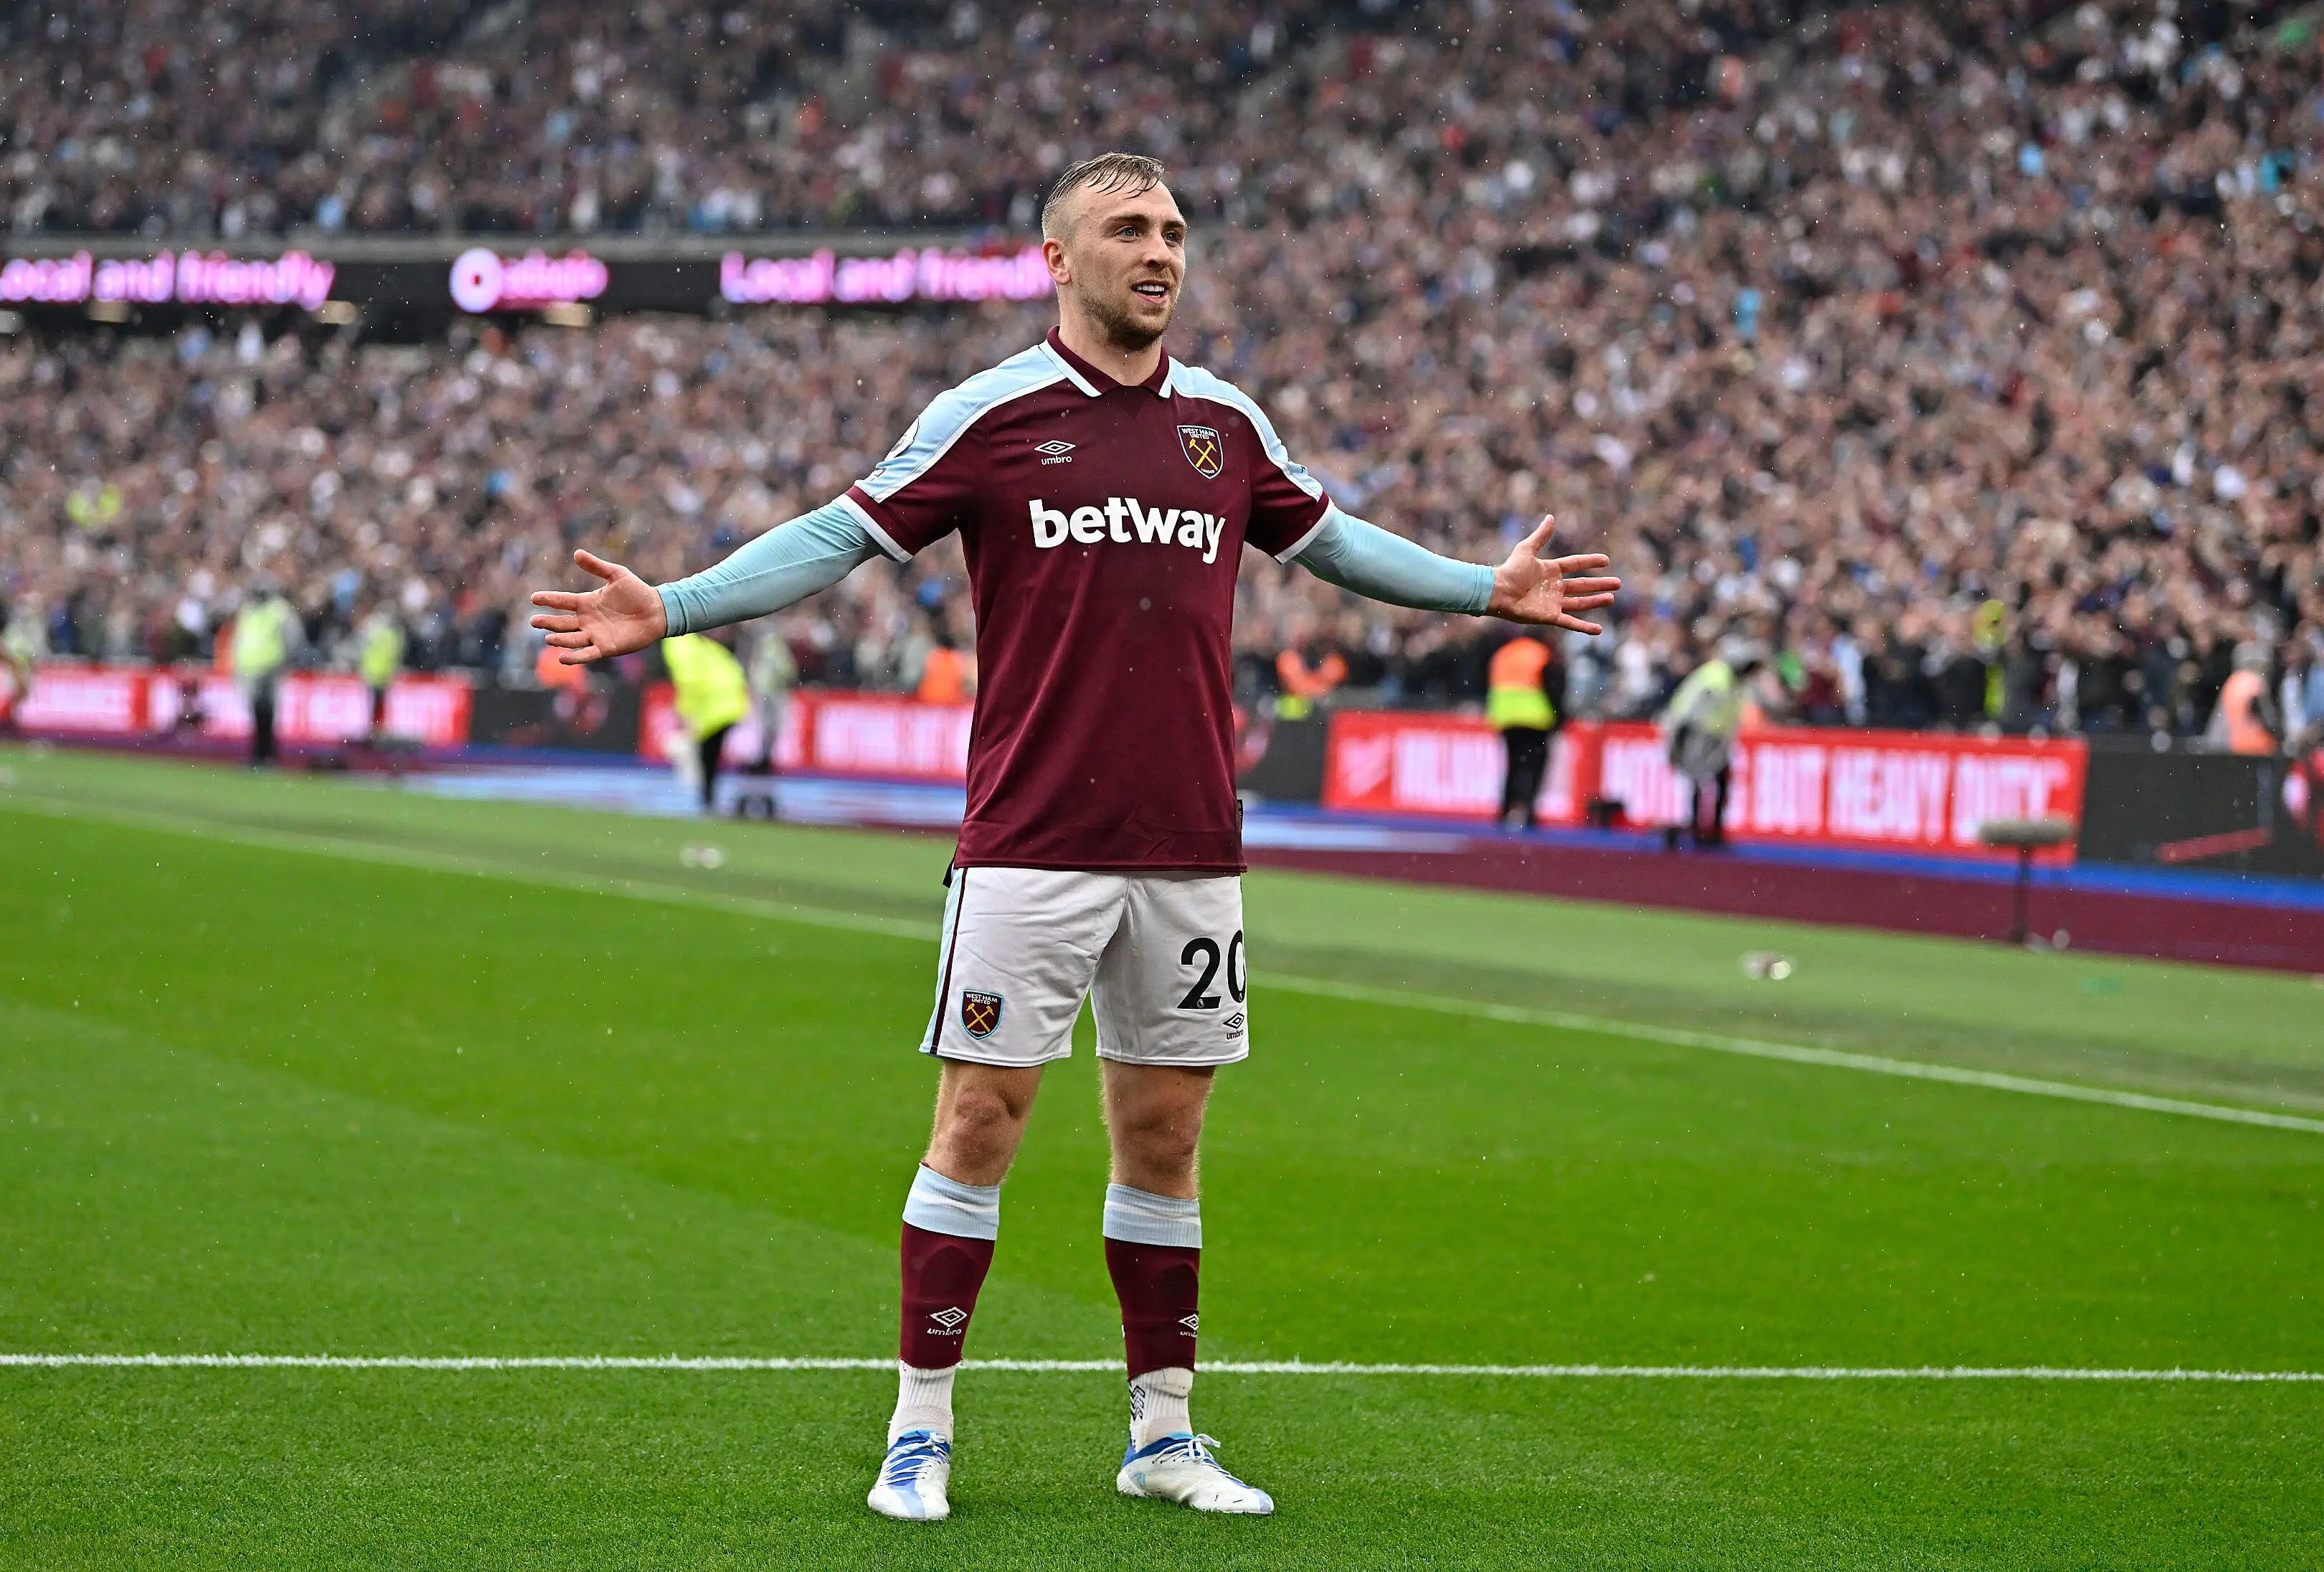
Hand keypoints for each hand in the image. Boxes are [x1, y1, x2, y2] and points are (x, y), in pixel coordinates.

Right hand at [528, 550, 667, 663]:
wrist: (657, 610)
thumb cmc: (638, 592)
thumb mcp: (617, 574)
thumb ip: (597, 565)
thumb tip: (576, 553)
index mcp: (587, 602)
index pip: (563, 601)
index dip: (549, 599)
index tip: (533, 598)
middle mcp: (587, 620)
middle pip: (563, 622)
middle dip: (548, 622)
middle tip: (533, 621)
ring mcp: (595, 635)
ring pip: (572, 639)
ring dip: (560, 640)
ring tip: (549, 639)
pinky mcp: (606, 647)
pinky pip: (588, 654)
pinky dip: (575, 657)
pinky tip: (563, 658)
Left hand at [1486, 514, 1620, 632]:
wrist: (1499, 592)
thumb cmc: (1510, 571)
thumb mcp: (1526, 549)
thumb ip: (1541, 536)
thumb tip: (1550, 517)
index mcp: (1551, 570)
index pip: (1575, 564)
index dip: (1590, 562)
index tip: (1606, 560)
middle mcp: (1555, 587)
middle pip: (1582, 585)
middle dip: (1600, 584)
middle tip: (1618, 583)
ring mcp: (1553, 602)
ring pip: (1580, 603)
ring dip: (1596, 601)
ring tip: (1612, 598)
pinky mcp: (1551, 617)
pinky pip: (1571, 622)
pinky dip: (1584, 627)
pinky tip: (1598, 629)